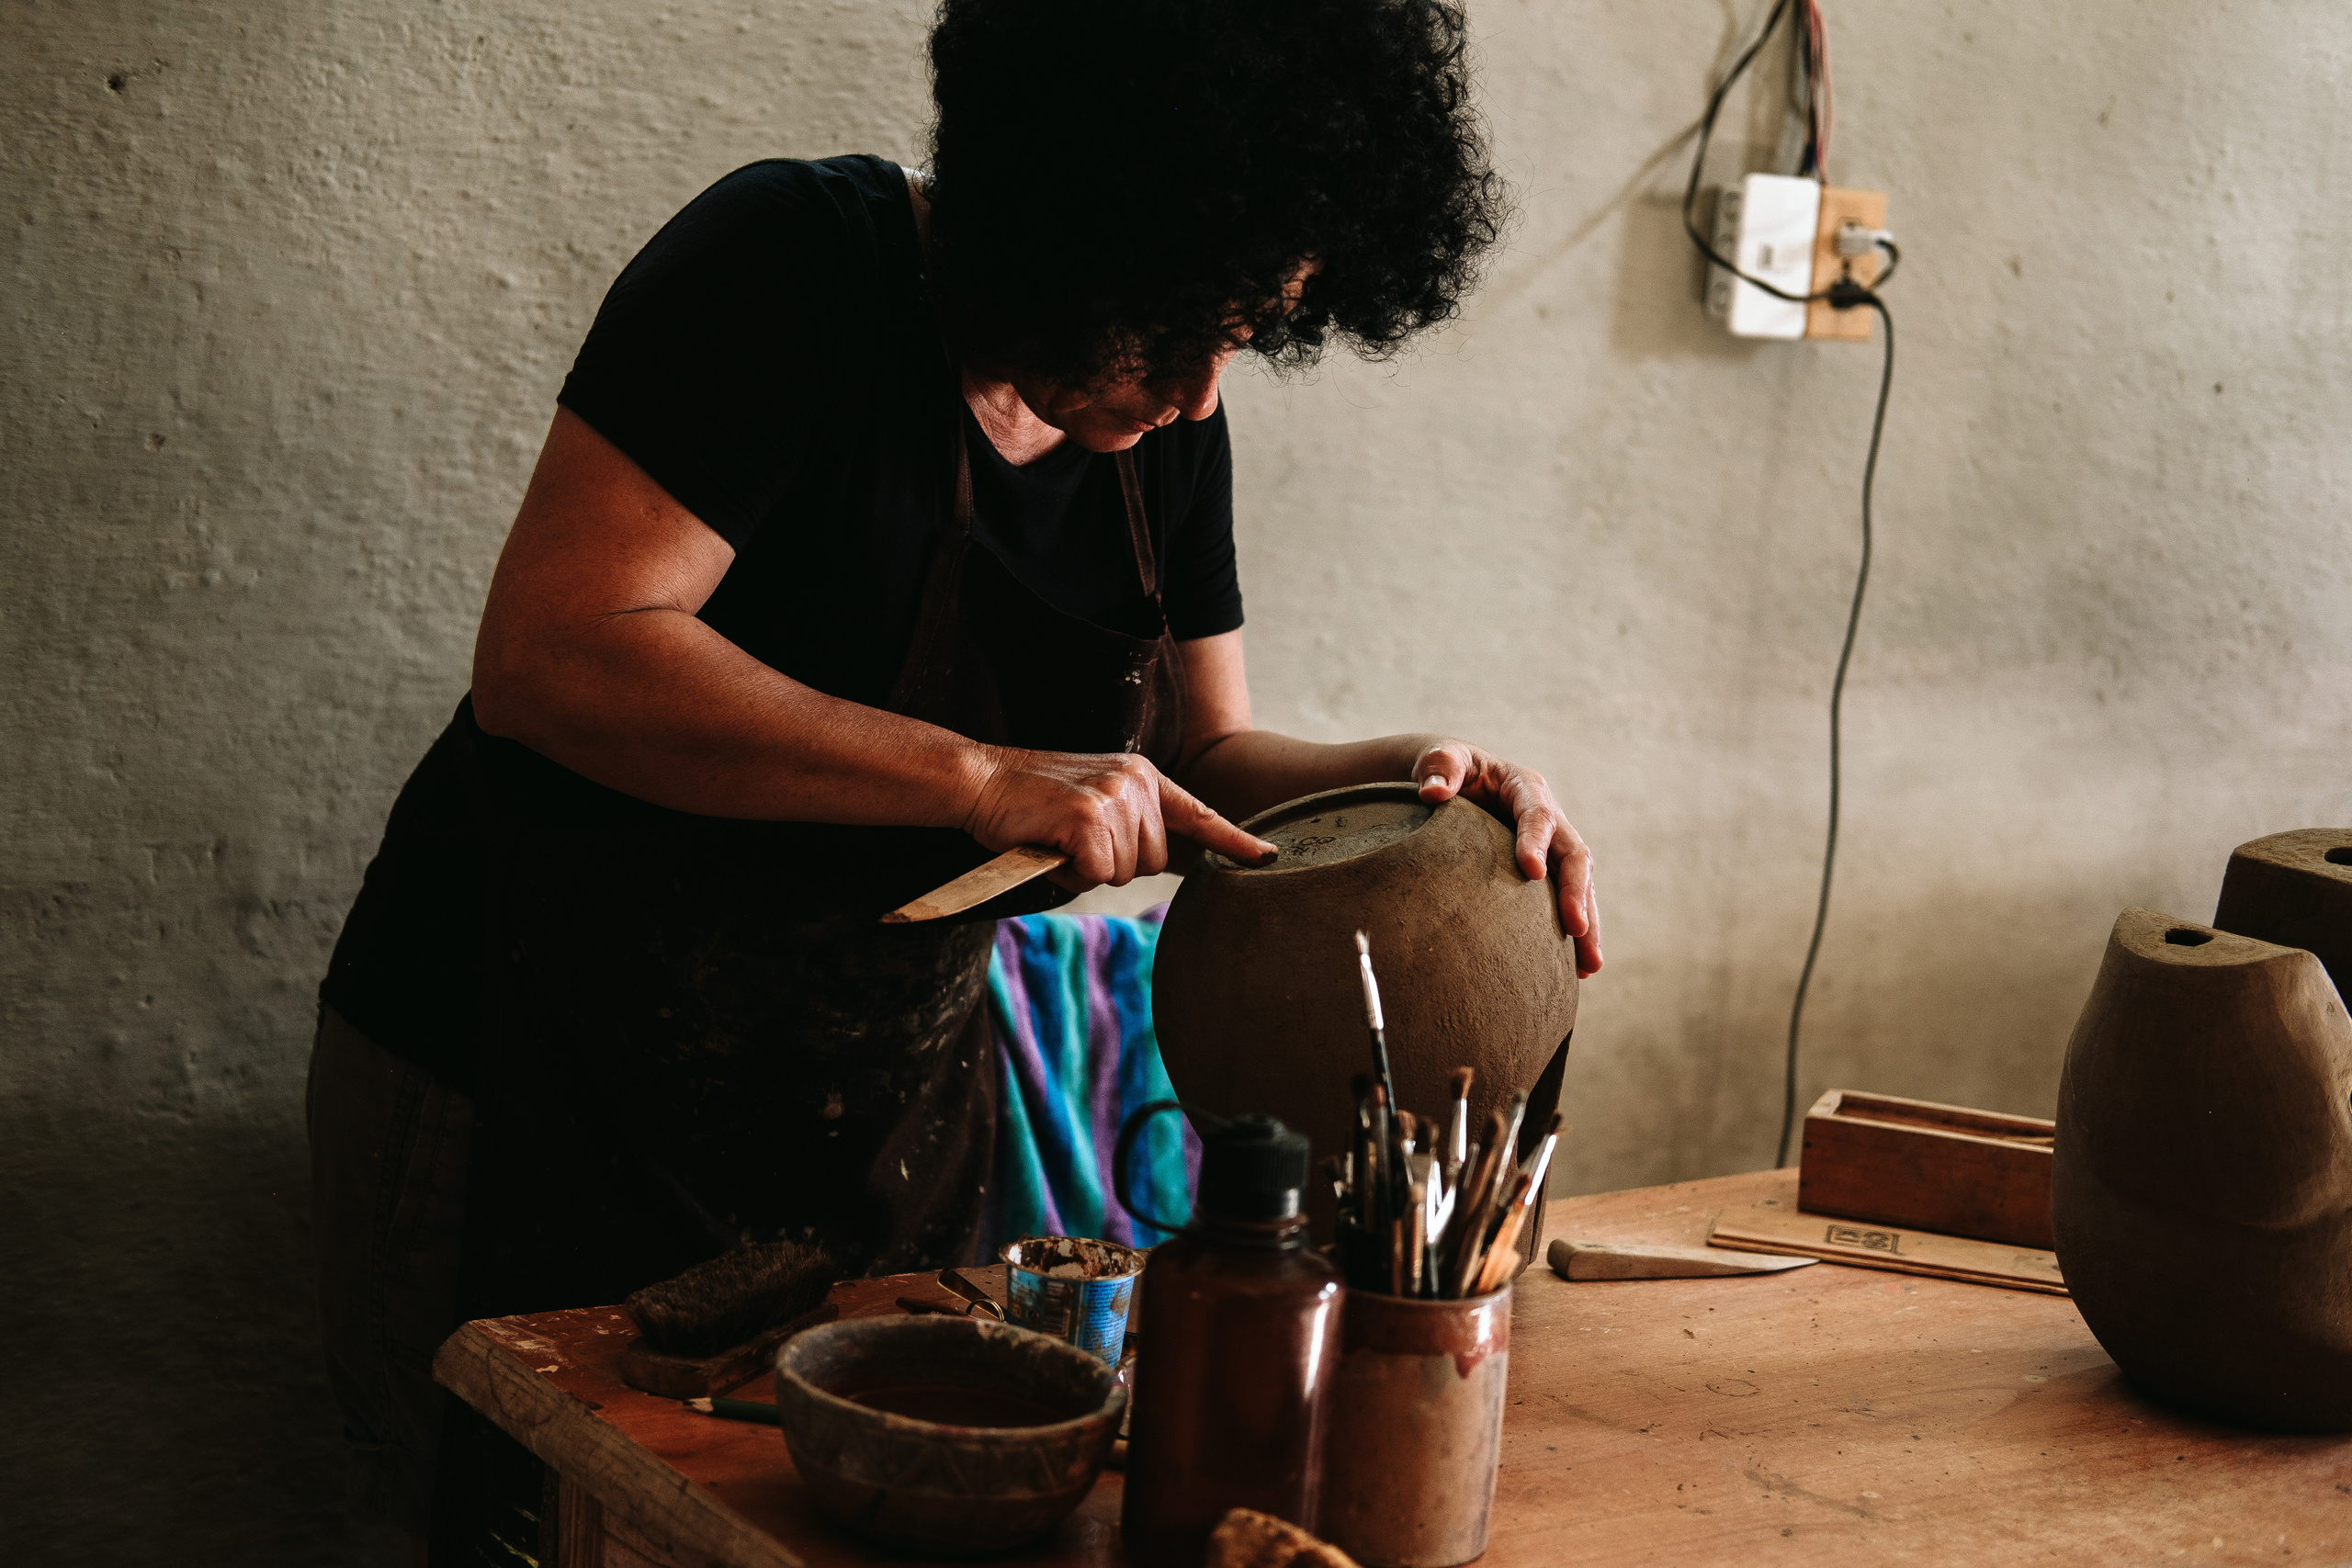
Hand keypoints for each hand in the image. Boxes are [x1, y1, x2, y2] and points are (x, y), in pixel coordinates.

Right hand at [965, 748, 1277, 892]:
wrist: (980, 780)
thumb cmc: (1030, 803)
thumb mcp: (1092, 801)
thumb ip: (1129, 823)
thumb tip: (1155, 861)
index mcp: (1141, 775)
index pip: (1198, 813)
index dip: (1233, 841)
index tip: (1267, 857)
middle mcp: (1135, 781)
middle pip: (1155, 861)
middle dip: (1116, 865)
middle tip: (1074, 843)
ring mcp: (1113, 797)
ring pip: (1126, 871)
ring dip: (1091, 870)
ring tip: (1059, 841)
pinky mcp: (1088, 818)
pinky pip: (1098, 873)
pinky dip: (1071, 873)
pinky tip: (1050, 846)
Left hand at [1411, 740, 1601, 977]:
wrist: (1457, 778)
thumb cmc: (1447, 769)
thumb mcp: (1440, 758)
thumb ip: (1438, 768)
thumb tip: (1433, 792)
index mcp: (1525, 788)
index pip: (1538, 814)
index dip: (1536, 842)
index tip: (1531, 872)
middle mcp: (1549, 817)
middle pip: (1574, 855)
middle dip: (1577, 893)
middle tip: (1575, 929)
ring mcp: (1552, 846)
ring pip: (1581, 885)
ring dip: (1587, 923)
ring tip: (1589, 966)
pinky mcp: (1547, 871)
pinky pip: (1566, 900)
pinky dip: (1574, 933)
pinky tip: (1575, 969)